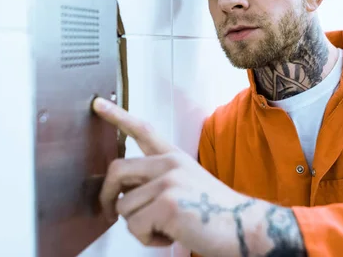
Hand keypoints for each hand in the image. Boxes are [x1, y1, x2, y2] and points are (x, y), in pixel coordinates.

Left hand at [92, 97, 280, 256]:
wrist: (244, 227)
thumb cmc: (214, 212)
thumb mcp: (187, 184)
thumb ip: (158, 180)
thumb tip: (123, 194)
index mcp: (174, 158)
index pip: (143, 130)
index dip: (117, 116)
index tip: (97, 104)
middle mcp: (170, 165)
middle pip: (117, 170)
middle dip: (106, 196)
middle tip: (108, 213)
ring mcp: (168, 182)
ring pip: (124, 206)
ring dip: (137, 226)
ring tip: (164, 228)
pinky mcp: (167, 203)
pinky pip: (135, 225)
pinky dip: (147, 239)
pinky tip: (169, 236)